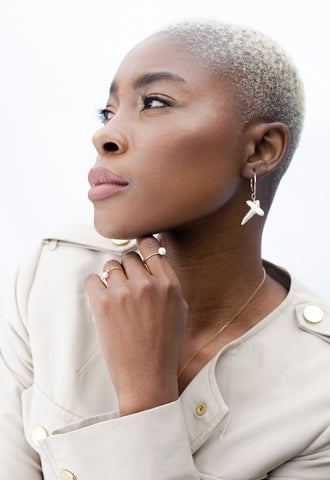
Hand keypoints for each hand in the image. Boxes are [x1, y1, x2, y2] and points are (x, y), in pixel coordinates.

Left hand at [84, 235, 187, 415]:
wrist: (146, 377)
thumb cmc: (164, 345)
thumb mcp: (180, 310)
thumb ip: (169, 280)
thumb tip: (157, 251)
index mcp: (169, 284)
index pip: (151, 246)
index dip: (143, 245)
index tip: (138, 248)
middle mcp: (147, 284)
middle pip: (129, 257)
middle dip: (127, 269)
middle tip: (128, 287)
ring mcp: (124, 293)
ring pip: (110, 266)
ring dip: (111, 278)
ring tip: (116, 298)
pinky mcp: (103, 304)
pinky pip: (92, 279)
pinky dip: (95, 286)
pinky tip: (103, 300)